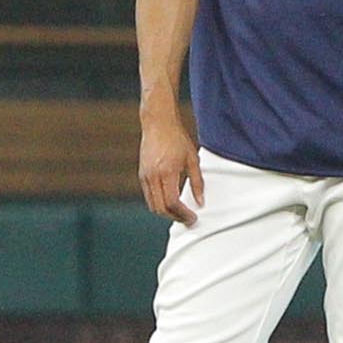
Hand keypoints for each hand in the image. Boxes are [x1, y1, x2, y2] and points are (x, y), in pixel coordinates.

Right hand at [140, 110, 204, 225]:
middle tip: (188, 219)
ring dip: (166, 212)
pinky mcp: (142, 175)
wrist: (158, 123)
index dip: (183, 214)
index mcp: (166, 172)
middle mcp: (153, 176)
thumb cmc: (177, 138)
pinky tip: (171, 201)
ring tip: (181, 212)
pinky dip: (159, 203)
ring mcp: (145, 176)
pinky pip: (149, 196)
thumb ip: (197, 182)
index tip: (193, 218)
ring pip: (152, 205)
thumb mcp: (192, 159)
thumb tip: (200, 202)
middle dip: (175, 217)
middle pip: (160, 208)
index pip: (172, 203)